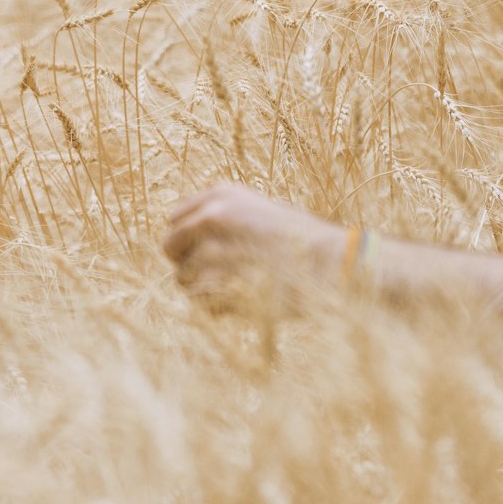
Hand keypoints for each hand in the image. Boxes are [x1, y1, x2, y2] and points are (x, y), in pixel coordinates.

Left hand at [163, 182, 345, 306]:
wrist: (333, 265)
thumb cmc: (304, 243)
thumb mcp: (262, 212)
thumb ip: (225, 221)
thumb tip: (193, 242)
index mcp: (220, 195)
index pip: (175, 219)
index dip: (189, 240)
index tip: (208, 253)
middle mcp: (210, 217)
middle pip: (170, 246)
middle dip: (188, 263)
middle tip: (219, 276)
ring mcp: (211, 250)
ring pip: (183, 278)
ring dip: (205, 289)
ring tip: (241, 289)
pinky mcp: (217, 282)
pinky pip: (198, 302)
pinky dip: (216, 308)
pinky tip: (243, 302)